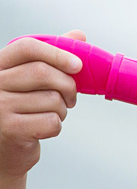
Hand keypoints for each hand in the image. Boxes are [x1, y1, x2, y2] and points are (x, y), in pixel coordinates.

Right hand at [0, 30, 84, 176]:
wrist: (4, 153)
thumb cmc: (21, 113)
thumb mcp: (31, 83)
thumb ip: (51, 58)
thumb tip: (78, 35)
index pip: (27, 47)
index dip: (57, 53)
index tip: (78, 65)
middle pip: (44, 73)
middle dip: (68, 86)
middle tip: (70, 98)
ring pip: (52, 100)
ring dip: (62, 110)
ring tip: (50, 114)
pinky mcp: (9, 129)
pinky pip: (51, 122)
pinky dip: (56, 127)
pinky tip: (43, 129)